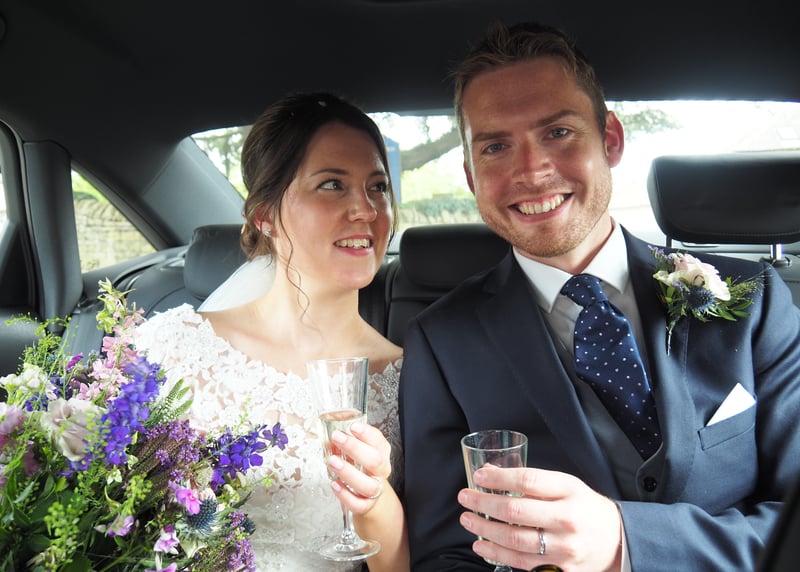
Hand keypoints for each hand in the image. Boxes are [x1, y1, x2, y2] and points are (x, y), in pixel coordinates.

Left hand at [327, 422, 391, 514]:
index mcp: (381, 454)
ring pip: (368, 485)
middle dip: (355, 448)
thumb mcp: (358, 452)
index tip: (352, 426)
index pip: (379, 442)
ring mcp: (375, 490)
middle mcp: (380, 472)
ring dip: (349, 473)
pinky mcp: (366, 505)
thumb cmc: (361, 468)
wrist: (369, 496)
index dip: (367, 434)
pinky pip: (358, 504)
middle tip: (338, 437)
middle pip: (375, 461)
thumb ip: (347, 443)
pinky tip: (334, 484)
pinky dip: (345, 495)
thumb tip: (332, 436)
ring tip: (332, 462)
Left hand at [457, 465, 621, 571]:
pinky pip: (521, 563)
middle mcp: (567, 520)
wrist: (617, 541)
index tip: (479, 477)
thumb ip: (532, 481)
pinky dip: (497, 554)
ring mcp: (564, 549)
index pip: (528, 481)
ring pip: (515, 541)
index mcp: (570, 492)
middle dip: (483, 504)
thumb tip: (490, 472)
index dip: (499, 479)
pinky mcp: (561, 571)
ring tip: (467, 520)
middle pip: (516, 512)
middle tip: (465, 498)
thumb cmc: (584, 508)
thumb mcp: (566, 485)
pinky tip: (482, 545)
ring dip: (484, 530)